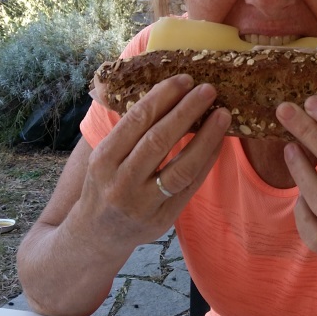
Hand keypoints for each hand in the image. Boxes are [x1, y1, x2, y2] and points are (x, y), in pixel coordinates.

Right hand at [74, 74, 228, 247]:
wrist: (94, 235)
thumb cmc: (103, 185)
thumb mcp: (103, 158)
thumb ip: (128, 133)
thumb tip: (167, 94)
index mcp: (103, 160)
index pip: (135, 121)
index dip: (162, 97)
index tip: (183, 79)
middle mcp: (120, 183)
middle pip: (158, 141)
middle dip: (186, 111)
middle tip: (208, 89)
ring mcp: (142, 205)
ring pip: (180, 168)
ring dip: (205, 138)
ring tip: (222, 114)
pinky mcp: (162, 220)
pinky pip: (190, 187)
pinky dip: (206, 162)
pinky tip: (218, 143)